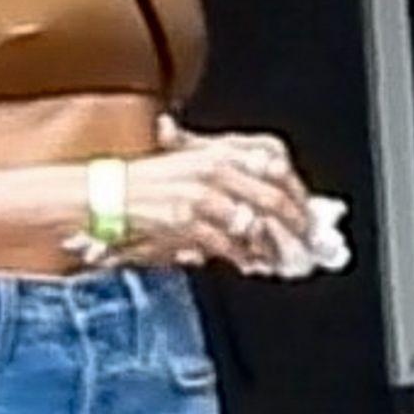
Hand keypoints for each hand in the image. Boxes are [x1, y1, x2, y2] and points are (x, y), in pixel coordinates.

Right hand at [154, 113, 313, 273]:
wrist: (104, 195)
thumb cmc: (145, 186)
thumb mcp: (189, 167)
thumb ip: (229, 179)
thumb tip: (270, 207)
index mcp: (217, 149)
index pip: (275, 161)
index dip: (298, 190)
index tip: (310, 213)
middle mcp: (213, 165)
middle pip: (274, 195)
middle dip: (297, 225)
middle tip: (308, 245)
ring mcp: (200, 192)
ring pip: (256, 224)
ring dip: (273, 247)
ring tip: (281, 260)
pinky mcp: (187, 219)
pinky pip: (228, 243)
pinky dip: (243, 258)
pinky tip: (249, 264)